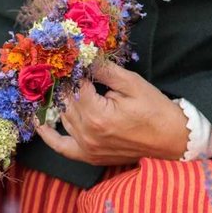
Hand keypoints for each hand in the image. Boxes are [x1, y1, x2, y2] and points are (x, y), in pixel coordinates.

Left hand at [35, 62, 189, 165]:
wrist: (172, 140)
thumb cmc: (155, 110)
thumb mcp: (131, 83)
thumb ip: (103, 70)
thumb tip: (83, 56)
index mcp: (97, 115)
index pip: (73, 86)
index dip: (72, 70)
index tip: (71, 57)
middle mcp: (87, 134)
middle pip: (64, 102)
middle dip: (65, 83)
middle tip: (64, 67)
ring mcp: (87, 148)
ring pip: (62, 118)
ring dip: (60, 101)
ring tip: (57, 84)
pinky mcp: (89, 156)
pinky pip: (61, 147)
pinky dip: (48, 135)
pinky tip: (39, 122)